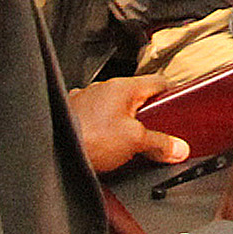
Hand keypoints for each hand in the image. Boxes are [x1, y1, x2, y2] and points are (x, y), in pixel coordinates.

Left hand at [66, 75, 190, 174]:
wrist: (54, 152)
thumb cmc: (88, 138)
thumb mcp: (135, 142)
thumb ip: (160, 144)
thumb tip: (178, 147)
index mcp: (123, 87)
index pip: (158, 82)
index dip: (172, 95)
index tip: (177, 107)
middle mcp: (103, 88)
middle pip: (136, 97)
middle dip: (147, 116)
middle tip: (155, 134)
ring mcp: (87, 100)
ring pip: (115, 108)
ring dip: (123, 122)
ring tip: (128, 144)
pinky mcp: (74, 115)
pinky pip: (97, 118)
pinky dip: (104, 128)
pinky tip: (105, 146)